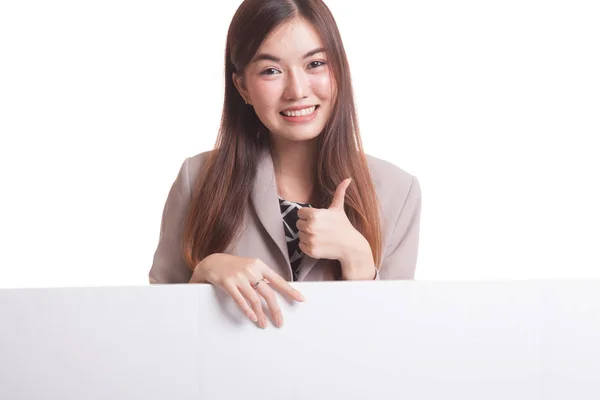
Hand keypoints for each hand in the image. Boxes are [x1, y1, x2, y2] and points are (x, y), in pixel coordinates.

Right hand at [190, 253, 304, 328]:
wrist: (212, 262)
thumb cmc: (234, 267)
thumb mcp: (250, 267)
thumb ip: (262, 277)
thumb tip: (276, 291)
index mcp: (259, 265)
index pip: (278, 280)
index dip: (290, 290)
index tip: (300, 299)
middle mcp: (251, 270)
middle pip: (268, 293)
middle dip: (276, 310)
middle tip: (280, 322)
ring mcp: (239, 276)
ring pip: (254, 299)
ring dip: (261, 314)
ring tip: (264, 324)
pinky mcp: (228, 283)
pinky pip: (240, 300)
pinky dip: (248, 310)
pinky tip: (253, 317)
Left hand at [296, 178, 374, 276]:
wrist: (350, 246)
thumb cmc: (343, 225)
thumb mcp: (339, 208)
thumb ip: (339, 192)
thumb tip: (348, 178)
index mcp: (315, 215)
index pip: (300, 213)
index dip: (308, 216)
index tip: (317, 219)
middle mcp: (311, 227)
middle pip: (299, 224)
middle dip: (307, 225)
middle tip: (320, 228)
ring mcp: (310, 239)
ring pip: (300, 235)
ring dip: (307, 235)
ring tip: (320, 236)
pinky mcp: (311, 250)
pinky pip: (301, 246)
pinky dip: (308, 245)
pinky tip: (319, 243)